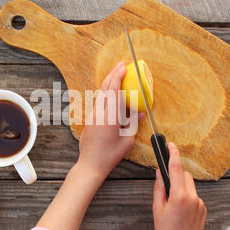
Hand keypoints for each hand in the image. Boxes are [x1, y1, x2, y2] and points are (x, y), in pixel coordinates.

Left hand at [78, 61, 143, 179]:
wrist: (90, 164)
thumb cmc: (110, 155)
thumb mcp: (127, 140)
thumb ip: (133, 123)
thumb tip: (139, 112)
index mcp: (110, 117)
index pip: (113, 90)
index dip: (118, 76)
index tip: (125, 67)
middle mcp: (99, 113)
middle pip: (105, 87)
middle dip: (113, 74)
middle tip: (122, 65)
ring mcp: (93, 115)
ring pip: (100, 93)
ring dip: (108, 82)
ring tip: (117, 74)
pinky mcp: (90, 119)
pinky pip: (99, 101)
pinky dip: (106, 92)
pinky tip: (111, 91)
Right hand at [153, 142, 206, 229]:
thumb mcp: (157, 208)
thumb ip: (159, 188)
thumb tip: (159, 173)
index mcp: (179, 196)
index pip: (176, 169)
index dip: (173, 154)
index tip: (170, 145)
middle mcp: (193, 198)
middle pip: (184, 175)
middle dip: (175, 176)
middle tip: (166, 188)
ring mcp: (200, 203)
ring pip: (190, 185)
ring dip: (181, 187)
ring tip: (173, 204)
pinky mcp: (204, 209)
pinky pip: (194, 196)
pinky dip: (187, 197)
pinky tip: (180, 211)